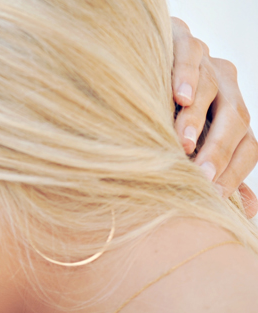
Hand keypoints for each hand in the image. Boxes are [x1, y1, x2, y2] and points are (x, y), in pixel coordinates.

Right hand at [171, 18, 256, 215]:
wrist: (130, 62)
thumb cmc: (157, 115)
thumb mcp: (186, 145)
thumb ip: (216, 171)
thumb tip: (248, 210)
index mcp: (231, 114)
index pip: (247, 145)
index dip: (234, 170)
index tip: (212, 196)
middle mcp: (226, 87)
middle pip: (235, 119)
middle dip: (218, 151)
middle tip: (200, 178)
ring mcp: (206, 62)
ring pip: (212, 90)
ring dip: (197, 120)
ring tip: (182, 145)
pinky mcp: (182, 38)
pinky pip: (190, 55)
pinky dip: (185, 75)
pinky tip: (179, 97)